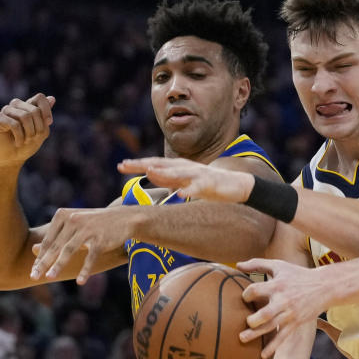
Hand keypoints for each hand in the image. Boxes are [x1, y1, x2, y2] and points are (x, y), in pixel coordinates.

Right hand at [0, 93, 54, 166]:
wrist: (12, 158)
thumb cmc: (27, 144)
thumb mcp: (41, 132)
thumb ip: (45, 117)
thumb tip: (52, 98)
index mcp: (28, 106)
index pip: (40, 97)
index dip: (46, 110)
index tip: (49, 123)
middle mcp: (17, 105)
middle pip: (34, 110)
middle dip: (38, 128)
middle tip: (33, 138)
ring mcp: (7, 110)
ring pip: (25, 116)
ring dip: (29, 133)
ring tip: (26, 141)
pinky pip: (14, 124)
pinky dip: (20, 136)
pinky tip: (18, 143)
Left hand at [30, 206, 138, 282]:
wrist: (125, 218)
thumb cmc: (95, 223)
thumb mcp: (74, 226)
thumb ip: (56, 236)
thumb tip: (33, 249)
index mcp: (63, 215)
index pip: (49, 239)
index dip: (41, 256)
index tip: (34, 270)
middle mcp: (74, 220)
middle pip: (56, 245)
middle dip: (44, 262)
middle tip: (33, 276)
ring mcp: (88, 229)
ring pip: (69, 250)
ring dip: (58, 265)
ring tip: (49, 277)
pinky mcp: (101, 238)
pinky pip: (91, 256)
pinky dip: (85, 270)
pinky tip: (80, 281)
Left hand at [118, 156, 253, 202]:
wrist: (237, 185)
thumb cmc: (210, 185)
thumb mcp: (185, 182)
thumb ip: (169, 180)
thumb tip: (150, 177)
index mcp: (180, 167)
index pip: (155, 164)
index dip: (138, 164)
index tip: (121, 165)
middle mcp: (186, 167)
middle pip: (161, 164)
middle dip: (142, 164)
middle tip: (124, 165)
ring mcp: (198, 174)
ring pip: (177, 173)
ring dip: (163, 172)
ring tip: (148, 172)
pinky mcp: (210, 183)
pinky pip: (198, 187)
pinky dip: (189, 189)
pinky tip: (181, 194)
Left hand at [237, 258, 328, 356]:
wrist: (324, 286)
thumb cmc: (297, 274)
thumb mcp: (279, 266)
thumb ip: (257, 264)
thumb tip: (238, 265)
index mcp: (277, 285)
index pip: (256, 291)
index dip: (246, 295)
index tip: (245, 298)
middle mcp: (283, 300)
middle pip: (265, 314)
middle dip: (252, 320)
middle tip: (245, 321)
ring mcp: (290, 314)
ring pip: (271, 327)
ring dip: (256, 334)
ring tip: (242, 338)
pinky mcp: (295, 323)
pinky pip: (282, 337)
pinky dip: (273, 347)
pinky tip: (262, 355)